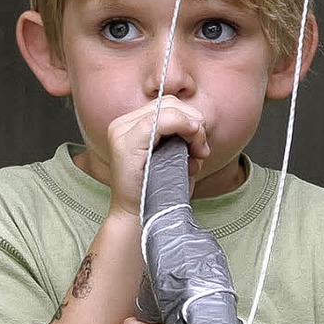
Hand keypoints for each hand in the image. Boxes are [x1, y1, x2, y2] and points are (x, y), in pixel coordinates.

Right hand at [106, 97, 208, 216]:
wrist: (139, 220)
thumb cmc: (158, 193)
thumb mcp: (174, 160)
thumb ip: (182, 139)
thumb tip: (200, 125)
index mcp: (131, 126)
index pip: (168, 106)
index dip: (191, 119)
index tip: (202, 147)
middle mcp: (122, 125)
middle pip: (170, 103)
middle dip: (194, 122)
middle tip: (202, 150)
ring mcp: (121, 132)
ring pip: (167, 108)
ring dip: (192, 127)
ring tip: (198, 153)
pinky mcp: (125, 144)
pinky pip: (158, 121)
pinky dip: (181, 126)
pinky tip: (192, 142)